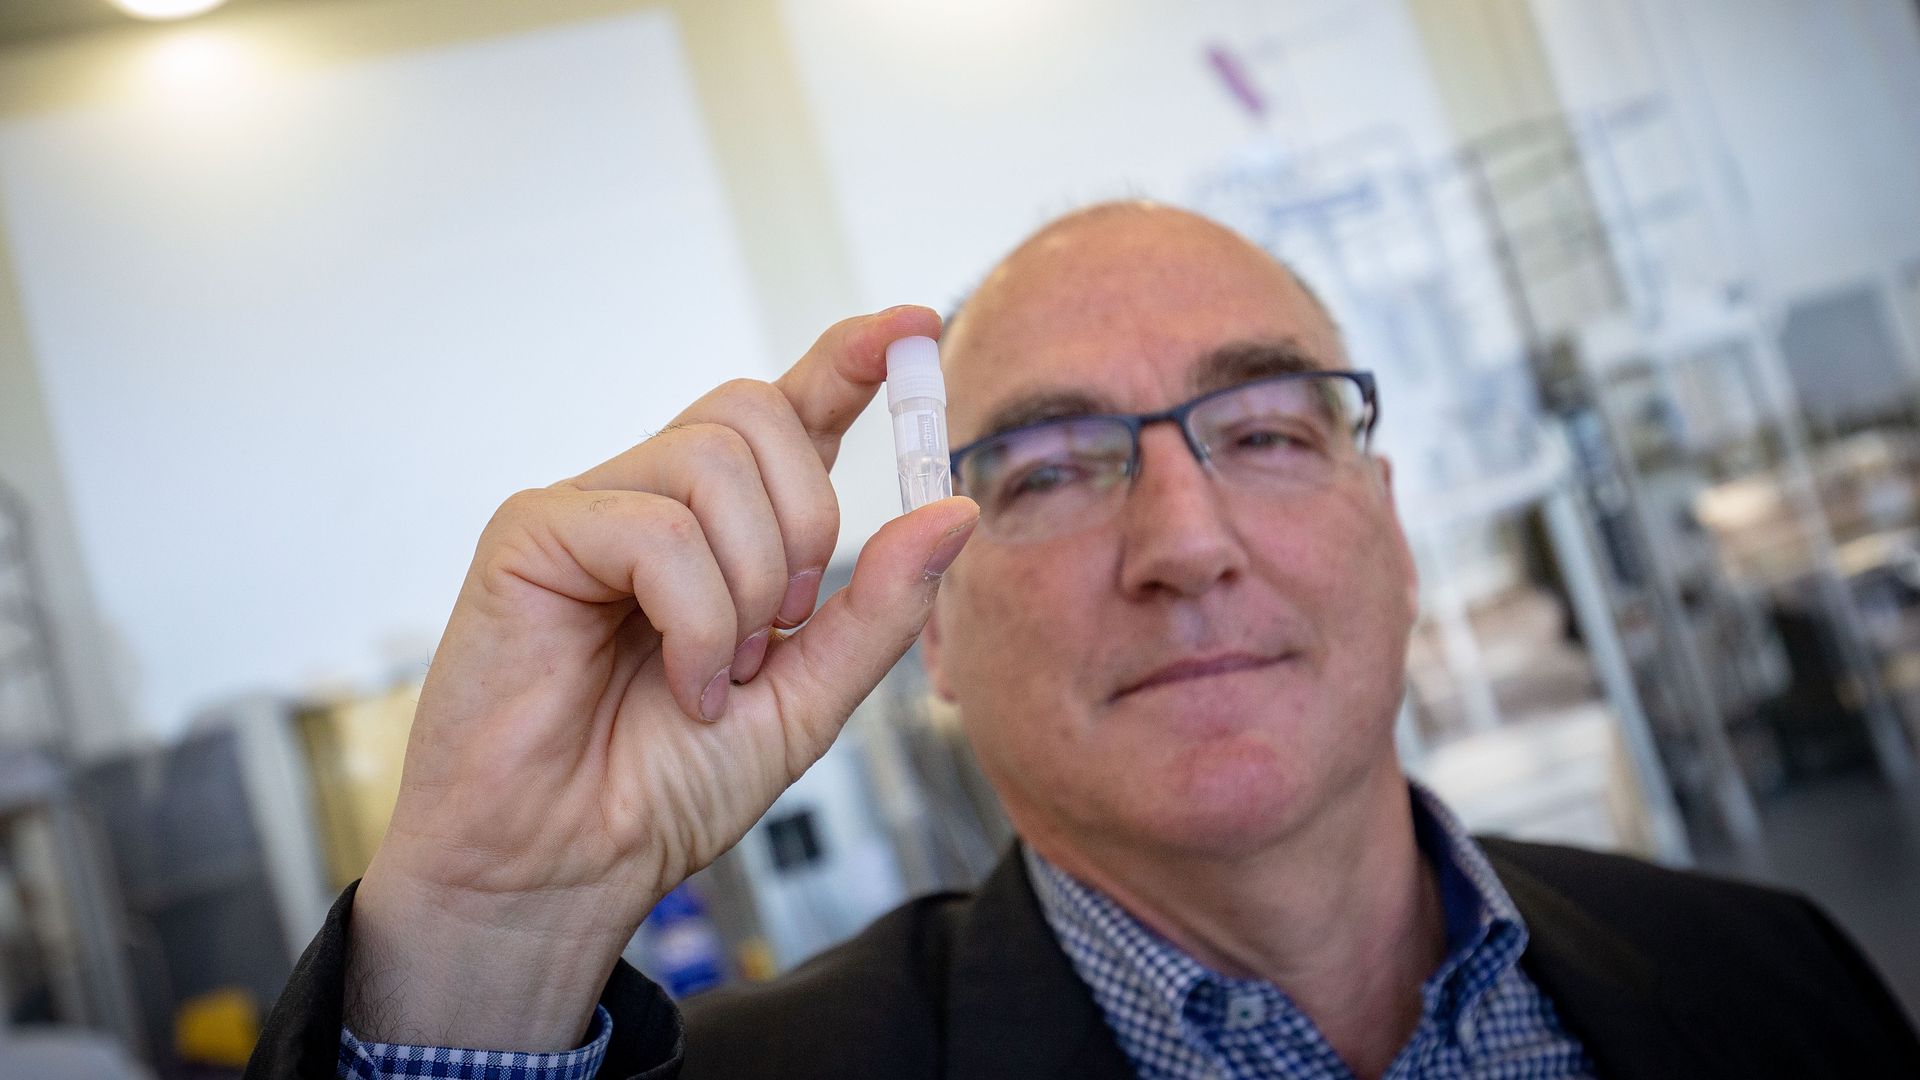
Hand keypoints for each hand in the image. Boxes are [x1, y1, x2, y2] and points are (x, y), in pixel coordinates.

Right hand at [343, 306, 975, 1050]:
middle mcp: (653, 499)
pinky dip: (696, 618)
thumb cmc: (665, 784)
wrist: (566, 868)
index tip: (914, 323)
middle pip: (757, 413)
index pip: (789, 409)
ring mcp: (588, 508)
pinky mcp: (530, 534)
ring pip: (711, 461)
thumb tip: (954, 508)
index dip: (848, 358)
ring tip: (721, 673)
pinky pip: (654, 527)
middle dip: (808, 522)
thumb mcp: (809, 699)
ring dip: (750, 585)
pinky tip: (683, 682)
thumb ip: (879, 608)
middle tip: (783, 628)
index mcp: (719, 528)